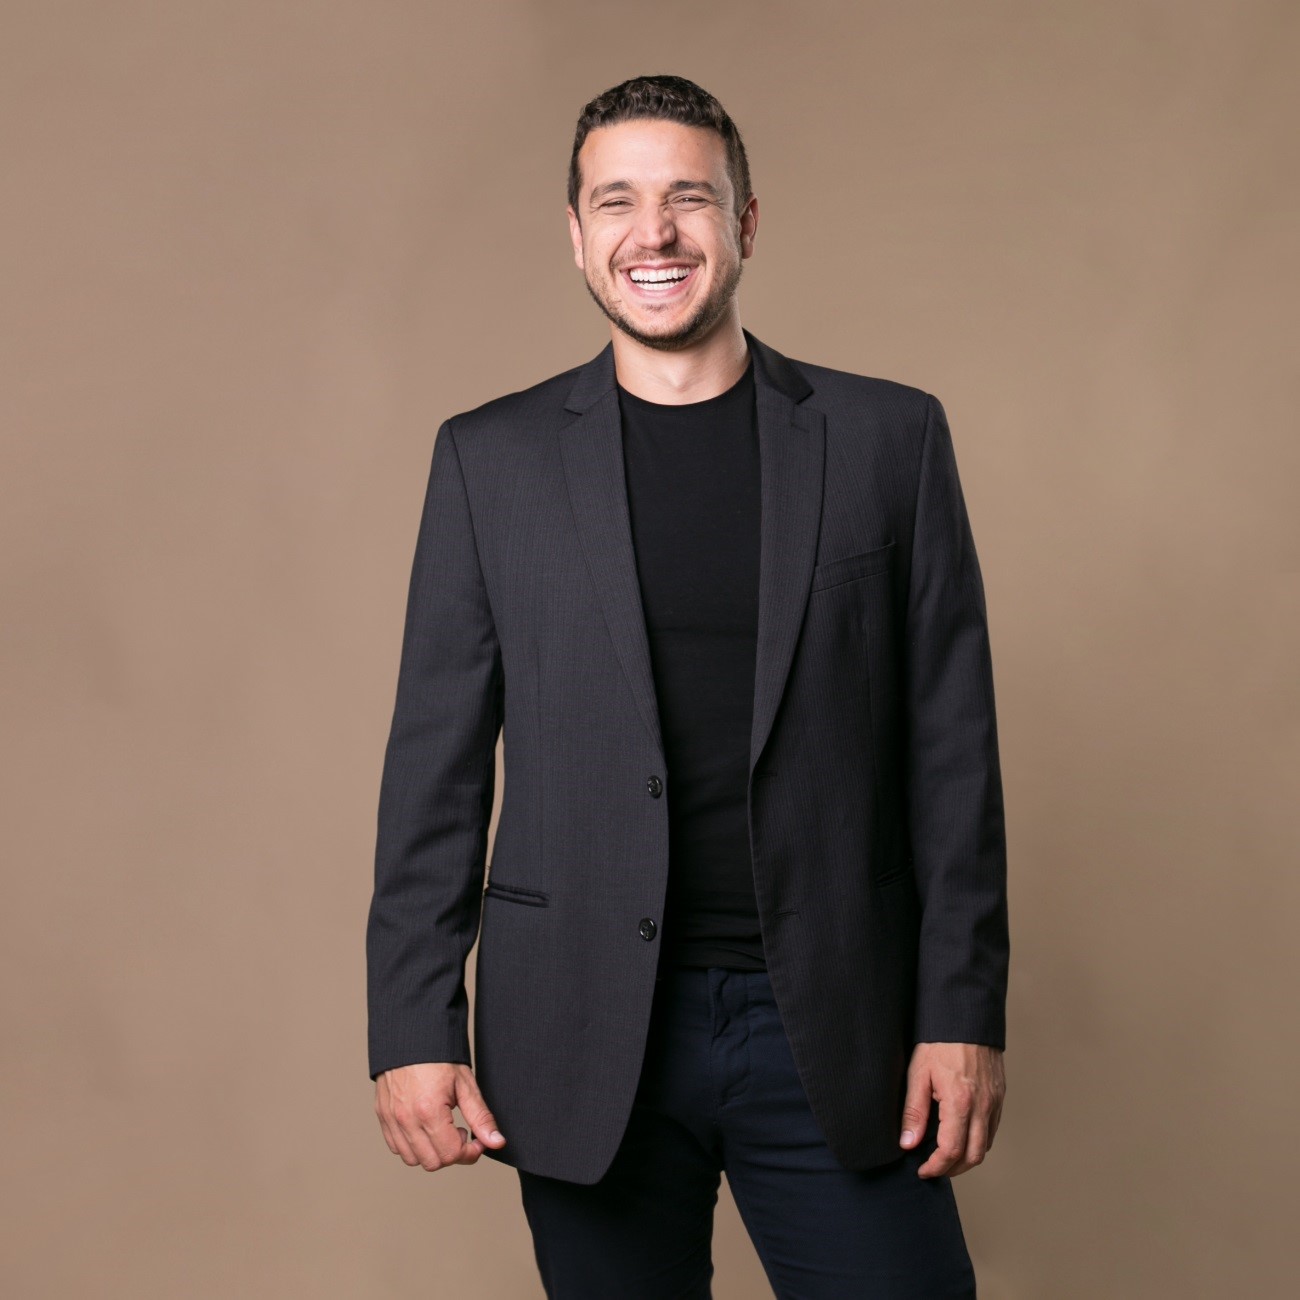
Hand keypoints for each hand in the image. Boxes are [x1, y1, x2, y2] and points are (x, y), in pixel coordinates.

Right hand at [374, 1062, 506, 1171]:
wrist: (411, 1035)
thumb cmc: (439, 1056)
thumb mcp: (466, 1084)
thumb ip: (481, 1117)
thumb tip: (496, 1142)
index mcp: (429, 1111)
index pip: (451, 1155)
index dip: (469, 1152)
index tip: (477, 1140)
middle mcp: (406, 1119)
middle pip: (432, 1163)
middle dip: (451, 1153)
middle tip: (460, 1131)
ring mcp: (391, 1119)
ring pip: (412, 1159)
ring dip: (431, 1151)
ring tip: (442, 1128)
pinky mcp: (382, 1116)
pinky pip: (396, 1146)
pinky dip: (412, 1145)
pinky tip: (424, 1126)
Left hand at [899, 1042, 1004, 1177]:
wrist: (966, 1017)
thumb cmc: (939, 1042)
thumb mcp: (918, 1074)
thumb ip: (913, 1112)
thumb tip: (908, 1144)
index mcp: (960, 1102)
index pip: (951, 1151)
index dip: (936, 1167)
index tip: (922, 1170)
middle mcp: (983, 1107)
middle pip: (973, 1156)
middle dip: (952, 1169)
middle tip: (932, 1167)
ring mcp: (995, 1102)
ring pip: (985, 1145)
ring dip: (966, 1158)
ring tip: (944, 1155)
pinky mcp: (1000, 1096)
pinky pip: (992, 1130)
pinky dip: (977, 1141)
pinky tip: (960, 1136)